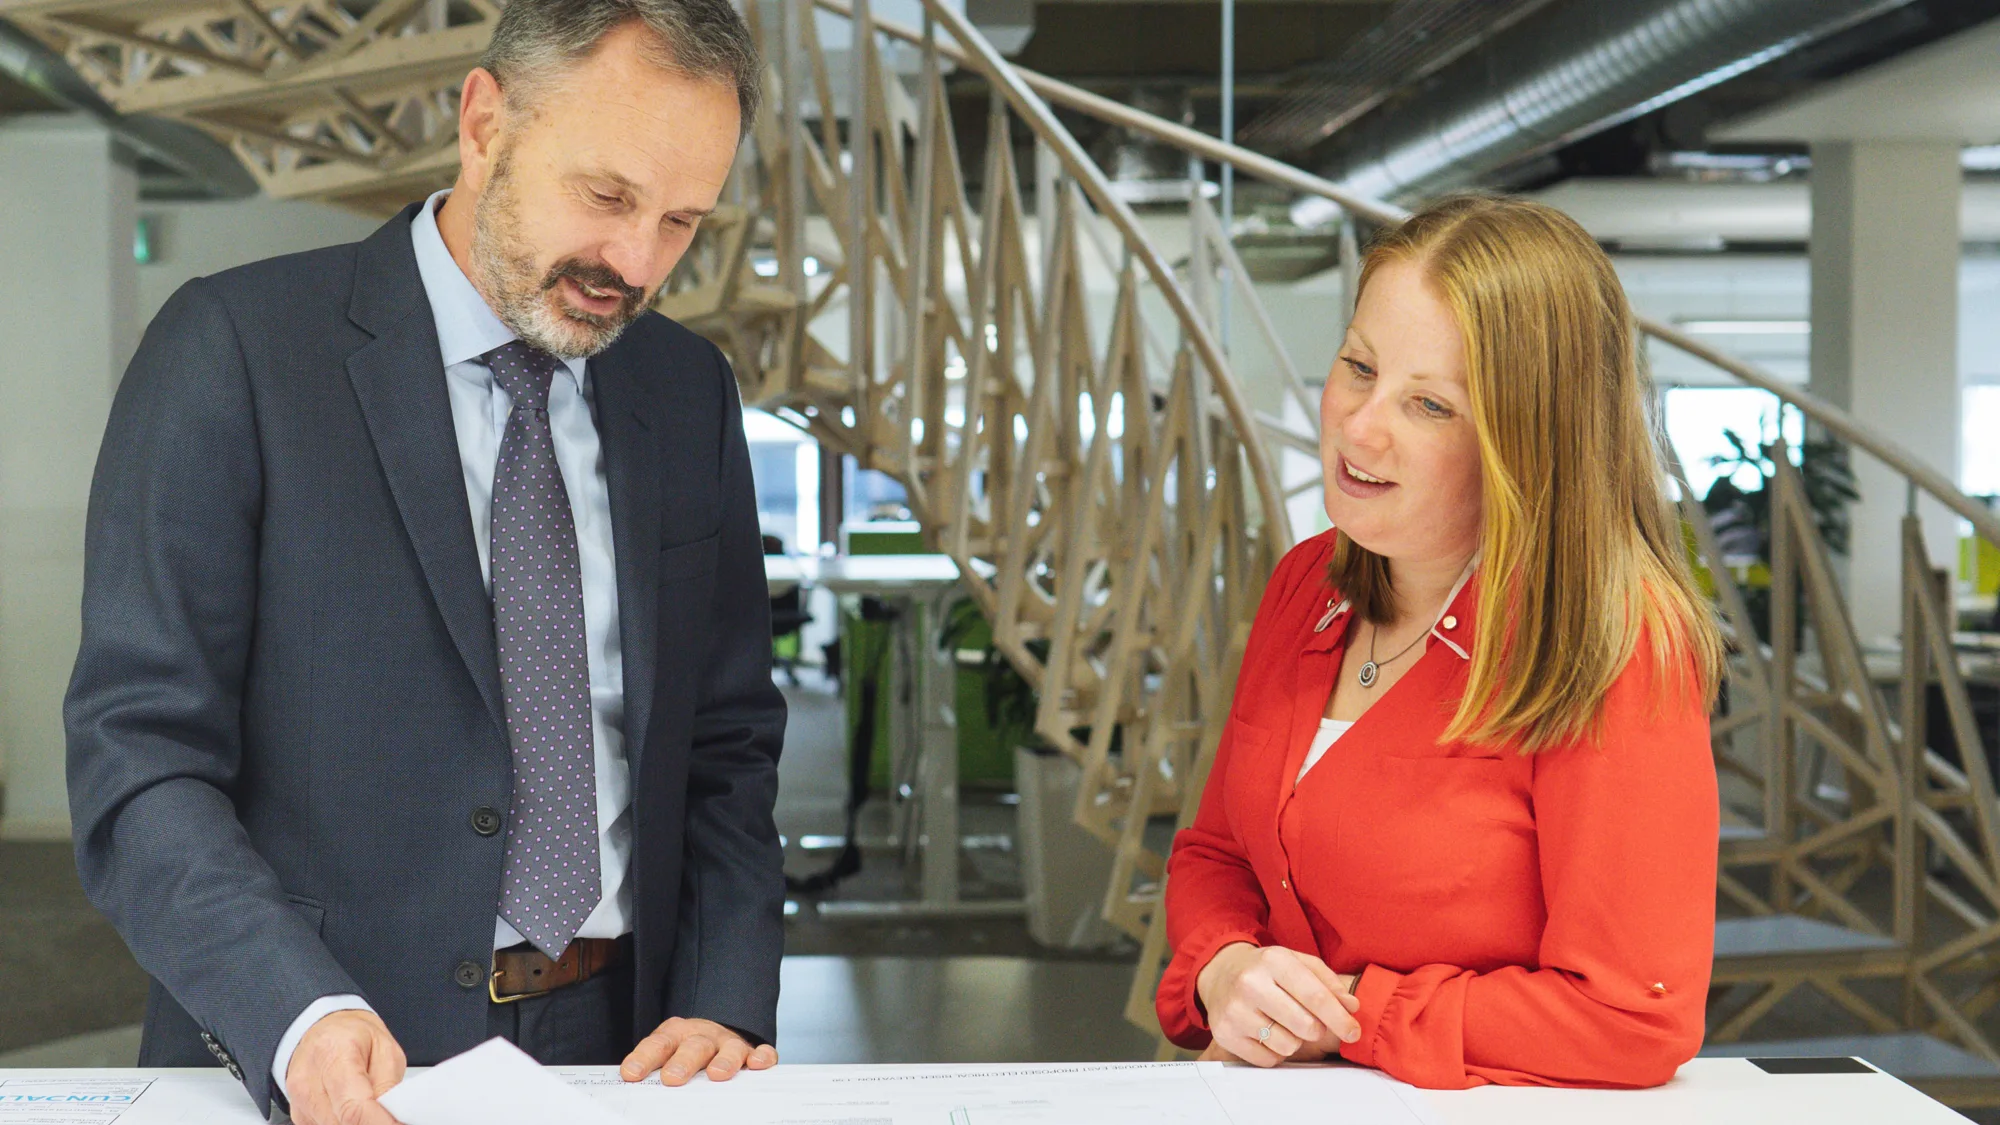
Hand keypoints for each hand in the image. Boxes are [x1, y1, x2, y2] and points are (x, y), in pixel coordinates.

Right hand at [285, 1009, 405, 1124]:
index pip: (353, 1108)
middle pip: (342, 1123)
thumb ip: (388, 1087)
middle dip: (370, 1122)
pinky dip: (342, 1122)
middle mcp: (308, 1081)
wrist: (323, 1029)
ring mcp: (299, 1101)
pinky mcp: (298, 1115)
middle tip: (387, 1114)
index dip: (378, 1123)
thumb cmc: (353, 1035)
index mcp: (334, 1055)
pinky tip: (349, 1107)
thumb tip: (393, 1118)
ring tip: (367, 1104)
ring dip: (355, 1122)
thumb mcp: (385, 1050)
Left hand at [620, 1018, 777, 1085]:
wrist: (715, 1033)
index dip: (644, 1057)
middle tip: (673, 1078)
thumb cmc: (685, 1052)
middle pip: (693, 1046)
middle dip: (683, 1062)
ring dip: (723, 1061)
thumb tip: (631, 1088)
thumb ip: (653, 1069)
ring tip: (717, 1074)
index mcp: (675, 1035)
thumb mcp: (666, 1054)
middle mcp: (702, 1036)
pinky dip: (761, 1057)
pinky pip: (761, 1052)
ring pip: (728, 1048)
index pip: (658, 1044)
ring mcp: (728, 1043)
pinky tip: (756, 1064)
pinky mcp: (752, 1052)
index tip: (632, 1073)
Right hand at [1195, 943, 1359, 1066]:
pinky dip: (1274, 1051)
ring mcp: (1235, 1011)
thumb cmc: (1266, 970)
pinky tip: (1265, 1033)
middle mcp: (1250, 983)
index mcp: (1273, 961)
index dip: (1340, 1018)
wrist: (1220, 974)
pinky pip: (1268, 1059)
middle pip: (1306, 1025)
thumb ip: (1328, 982)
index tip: (1353, 1032)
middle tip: (1310, 1022)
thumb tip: (1351, 1007)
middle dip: (1316, 1029)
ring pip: (1288, 1046)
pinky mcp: (1225, 1034)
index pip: (1316, 996)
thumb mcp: (1297, 962)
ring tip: (1282, 1023)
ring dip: (1294, 1040)